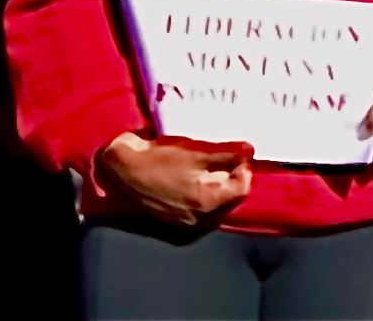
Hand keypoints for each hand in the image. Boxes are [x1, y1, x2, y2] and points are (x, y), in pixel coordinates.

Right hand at [94, 133, 252, 225]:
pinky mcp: (174, 220)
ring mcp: (185, 222)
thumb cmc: (158, 159)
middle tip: (226, 157)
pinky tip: (192, 177)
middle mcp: (199, 219)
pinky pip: (198, 209)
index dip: (243, 169)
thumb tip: (251, 150)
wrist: (121, 170)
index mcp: (208, 203)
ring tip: (208, 165)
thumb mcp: (195, 152)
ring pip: (214, 205)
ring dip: (216, 186)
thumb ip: (226, 153)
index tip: (238, 154)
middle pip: (229, 199)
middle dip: (231, 178)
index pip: (242, 189)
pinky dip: (201, 194)